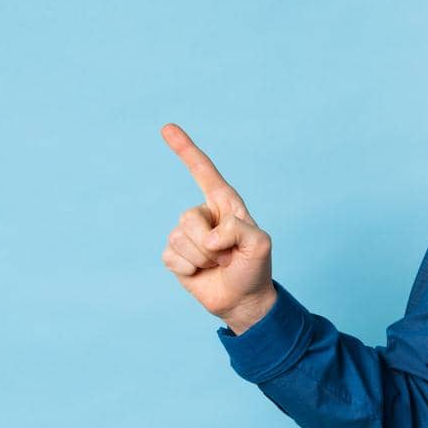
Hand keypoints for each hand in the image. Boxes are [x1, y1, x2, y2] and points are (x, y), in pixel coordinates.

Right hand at [159, 123, 275, 333]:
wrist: (243, 299)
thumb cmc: (255, 268)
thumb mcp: (260, 244)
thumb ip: (240, 230)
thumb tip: (210, 235)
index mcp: (225, 204)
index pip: (203, 172)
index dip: (185, 149)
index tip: (166, 128)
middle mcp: (203, 215)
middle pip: (188, 217)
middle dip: (210, 243)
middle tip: (228, 256)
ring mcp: (186, 235)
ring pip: (180, 239)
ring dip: (203, 259)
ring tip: (218, 265)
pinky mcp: (174, 256)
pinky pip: (171, 257)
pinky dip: (190, 270)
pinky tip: (202, 274)